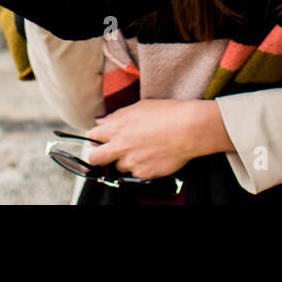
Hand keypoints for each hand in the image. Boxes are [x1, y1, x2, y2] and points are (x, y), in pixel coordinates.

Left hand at [85, 99, 233, 180]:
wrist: (189, 129)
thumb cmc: (167, 113)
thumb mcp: (139, 107)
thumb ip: (116, 116)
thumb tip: (101, 121)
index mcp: (116, 128)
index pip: (92, 137)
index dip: (96, 138)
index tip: (100, 139)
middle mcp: (120, 147)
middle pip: (95, 159)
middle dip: (99, 156)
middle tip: (109, 152)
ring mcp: (131, 163)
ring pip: (119, 167)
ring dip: (125, 161)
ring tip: (142, 150)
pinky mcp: (144, 174)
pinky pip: (136, 174)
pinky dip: (141, 167)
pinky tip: (153, 156)